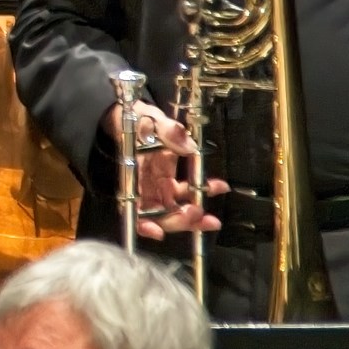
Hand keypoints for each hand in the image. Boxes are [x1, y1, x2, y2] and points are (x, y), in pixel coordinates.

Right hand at [101, 96, 227, 240]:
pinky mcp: (170, 181)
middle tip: (197, 214)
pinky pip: (185, 194)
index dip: (143, 224)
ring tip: (212, 218)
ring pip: (173, 209)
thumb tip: (187, 144)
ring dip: (193, 216)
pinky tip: (217, 187)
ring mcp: (157, 185)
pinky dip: (202, 194)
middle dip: (178, 220)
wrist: (134, 117)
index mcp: (131, 174)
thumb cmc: (134, 119)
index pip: (132, 206)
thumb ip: (167, 130)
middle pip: (157, 214)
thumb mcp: (148, 118)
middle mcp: (143, 185)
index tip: (158, 231)